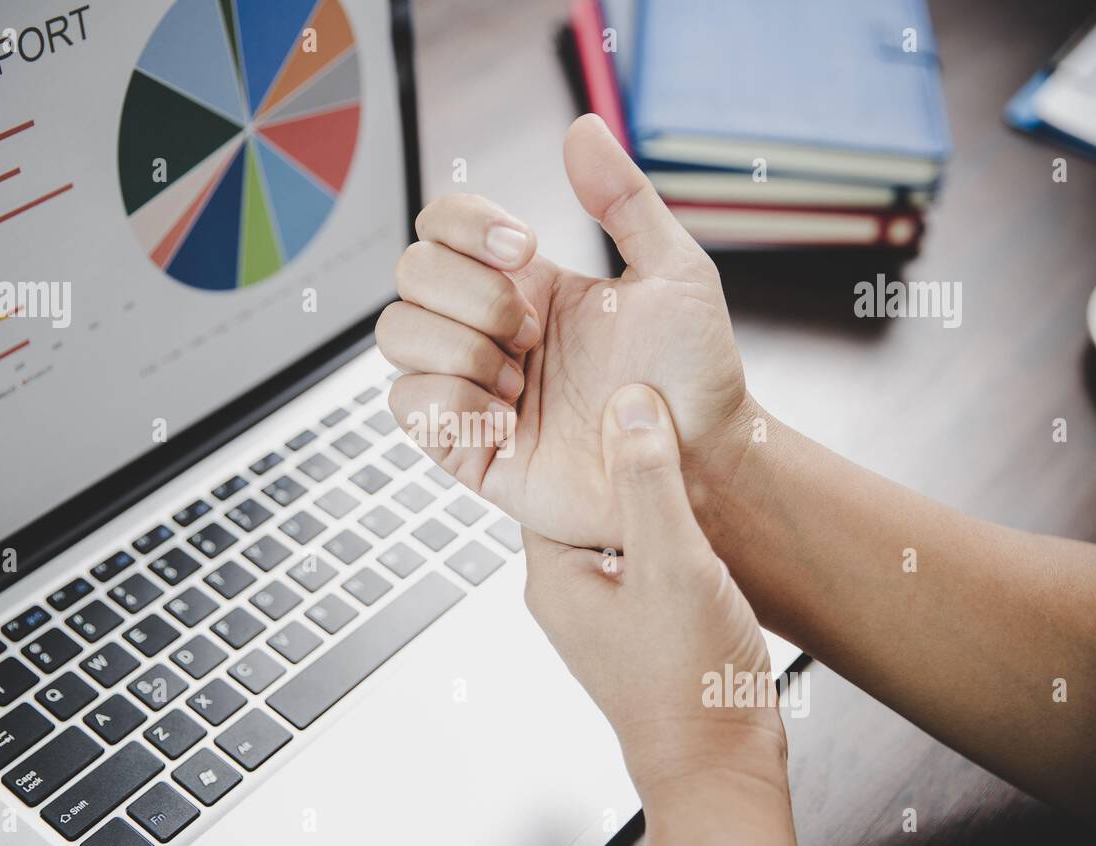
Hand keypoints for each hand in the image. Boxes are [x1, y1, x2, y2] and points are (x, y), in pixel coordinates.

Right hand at [377, 114, 751, 548]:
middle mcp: (489, 328)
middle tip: (535, 334)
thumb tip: (581, 130)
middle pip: (411, 273)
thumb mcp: (675, 273)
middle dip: (473, 295)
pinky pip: (406, 406)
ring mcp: (471, 385)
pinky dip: (451, 405)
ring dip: (462, 351)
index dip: (466, 225)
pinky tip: (507, 421)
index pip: (443, 224)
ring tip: (522, 385)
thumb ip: (624, 200)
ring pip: (396, 334)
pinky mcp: (464, 444)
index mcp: (525, 282)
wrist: (699, 466)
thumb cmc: (695, 378)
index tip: (524, 248)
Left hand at [523, 383, 795, 845]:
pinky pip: (645, 556)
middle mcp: (568, 593)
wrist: (723, 763)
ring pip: (619, 527)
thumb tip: (630, 406)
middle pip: (584, 500)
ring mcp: (604, 611)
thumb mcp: (672, 562)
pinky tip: (701, 519)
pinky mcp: (640, 625)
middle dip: (621, 464)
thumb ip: (648, 482)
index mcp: (552, 576)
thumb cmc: (690, 682)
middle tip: (660, 423)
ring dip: (649, 497)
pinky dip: (668, 531)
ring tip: (684, 463)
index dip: (581, 438)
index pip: (546, 480)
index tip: (615, 400)